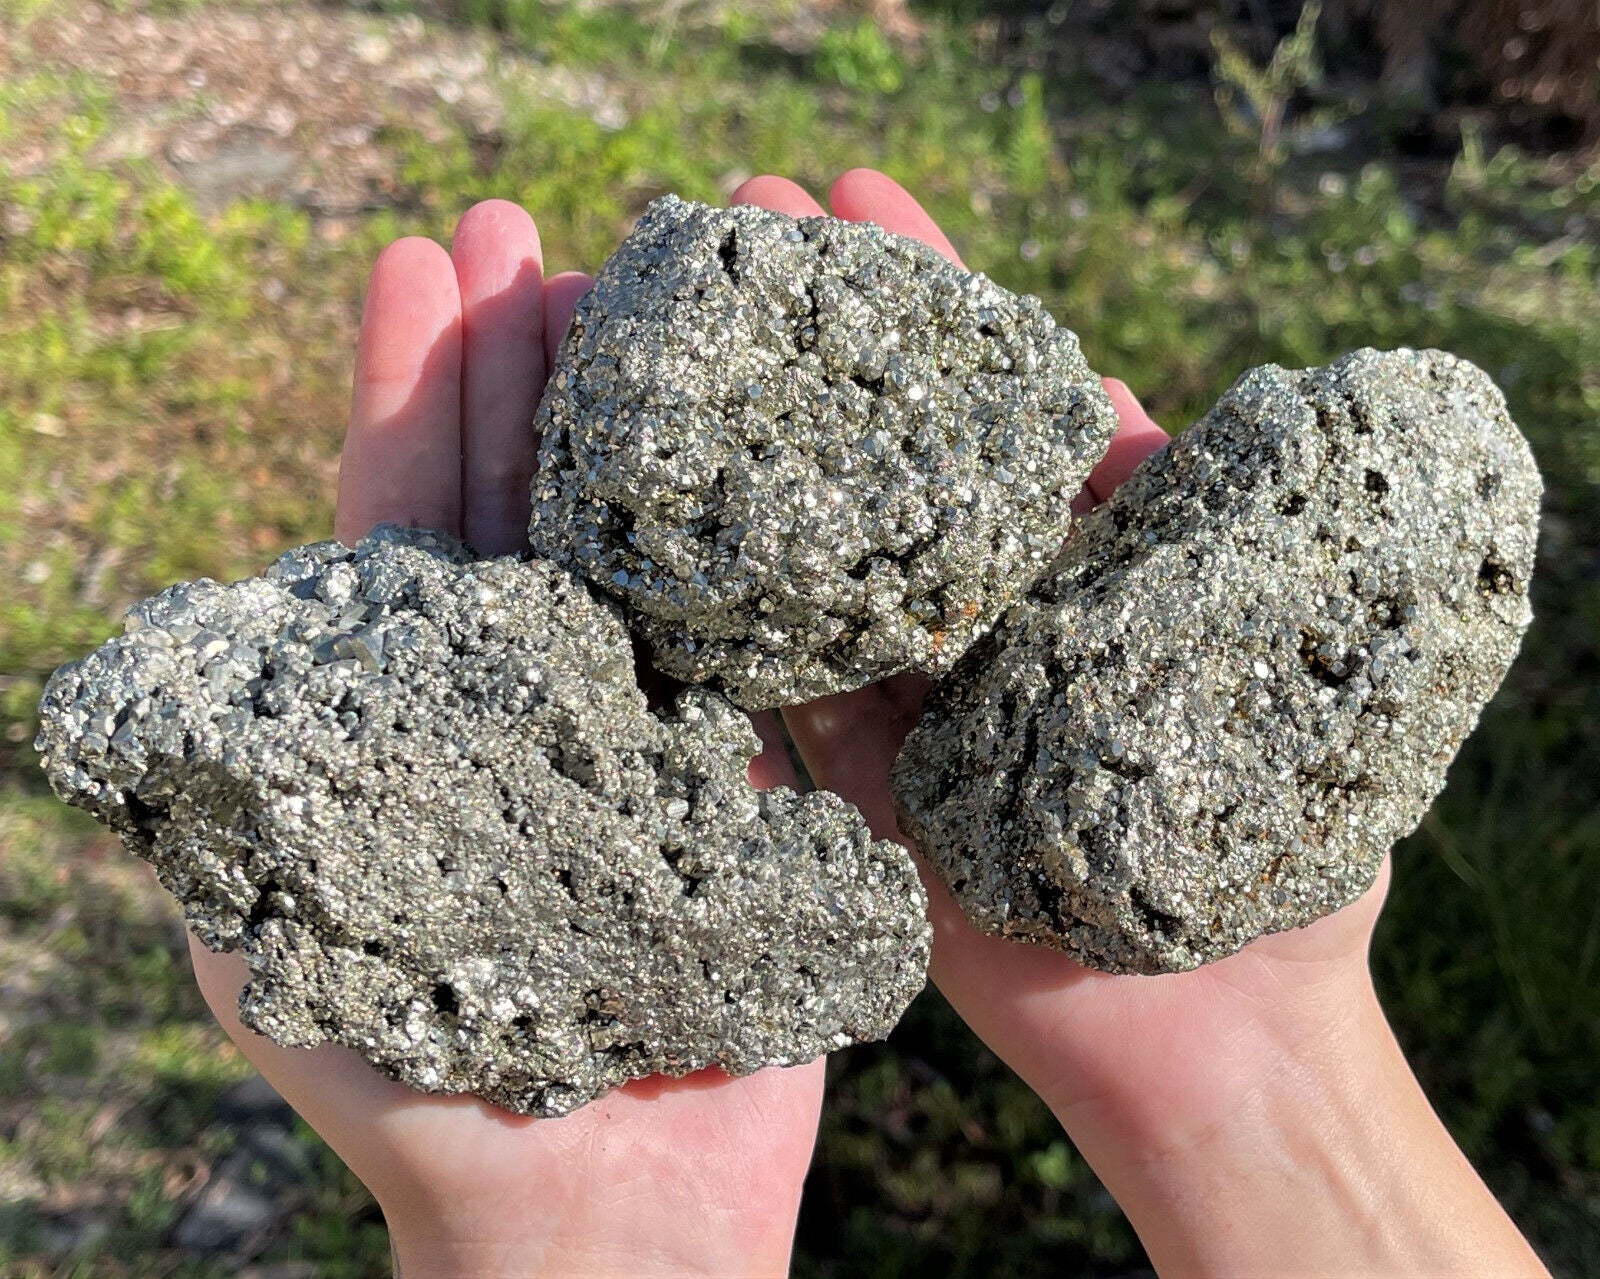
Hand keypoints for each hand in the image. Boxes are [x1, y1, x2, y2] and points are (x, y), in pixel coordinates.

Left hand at [188, 200, 823, 1278]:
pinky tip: (737, 437)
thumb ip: (229, 783)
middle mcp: (519, 700)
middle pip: (515, 501)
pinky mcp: (738, 770)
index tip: (419, 263)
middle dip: (512, 363)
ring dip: (616, 415)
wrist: (606, 1204)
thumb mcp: (264, 930)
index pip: (402, 522)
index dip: (407, 392)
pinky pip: (734, 629)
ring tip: (623, 280)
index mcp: (408, 715)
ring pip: (625, 541)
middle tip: (525, 229)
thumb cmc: (418, 1091)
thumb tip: (196, 627)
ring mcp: (636, 724)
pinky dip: (726, 530)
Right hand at [752, 168, 1548, 1277]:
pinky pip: (756, 685)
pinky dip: (698, 601)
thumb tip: (1115, 397)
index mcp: (1062, 573)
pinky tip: (625, 496)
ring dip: (730, 437)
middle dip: (799, 338)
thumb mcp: (1245, 656)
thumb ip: (1172, 532)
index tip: (854, 195)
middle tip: (726, 217)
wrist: (1211, 1036)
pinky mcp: (836, 788)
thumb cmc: (1275, 862)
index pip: (978, 408)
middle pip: (867, 456)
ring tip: (643, 309)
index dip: (920, 297)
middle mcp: (963, 621)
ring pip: (795, 551)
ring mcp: (891, 699)